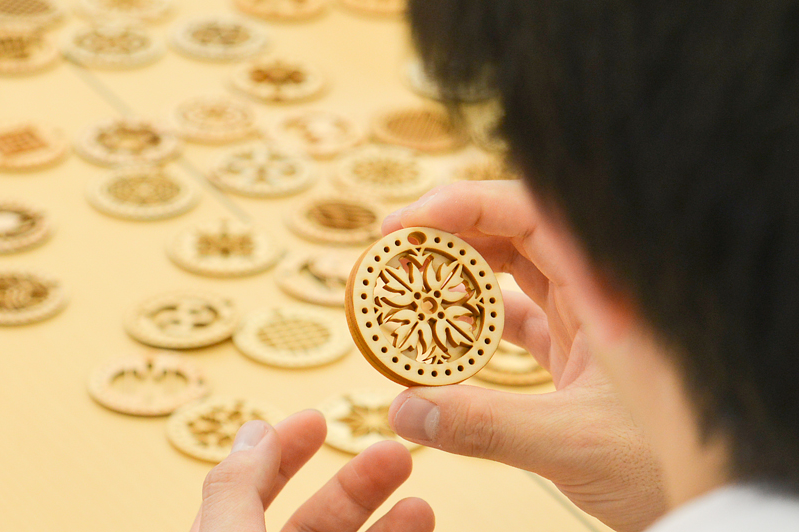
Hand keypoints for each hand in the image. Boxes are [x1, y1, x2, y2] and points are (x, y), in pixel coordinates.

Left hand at [191, 409, 433, 531]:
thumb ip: (235, 490)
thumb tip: (254, 430)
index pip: (250, 493)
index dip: (281, 453)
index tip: (317, 419)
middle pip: (315, 521)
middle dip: (355, 484)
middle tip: (393, 452)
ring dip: (390, 527)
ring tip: (421, 506)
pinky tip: (423, 528)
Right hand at [382, 181, 665, 531]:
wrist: (702, 494)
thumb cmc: (661, 463)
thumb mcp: (571, 441)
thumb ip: (485, 425)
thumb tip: (402, 408)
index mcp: (607, 289)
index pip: (533, 215)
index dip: (467, 205)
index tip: (410, 221)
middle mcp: (595, 293)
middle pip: (515, 232)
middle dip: (453, 231)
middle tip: (393, 243)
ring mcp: (584, 320)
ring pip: (513, 273)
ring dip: (461, 272)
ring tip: (411, 277)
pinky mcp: (572, 351)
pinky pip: (515, 318)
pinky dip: (476, 320)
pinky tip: (444, 329)